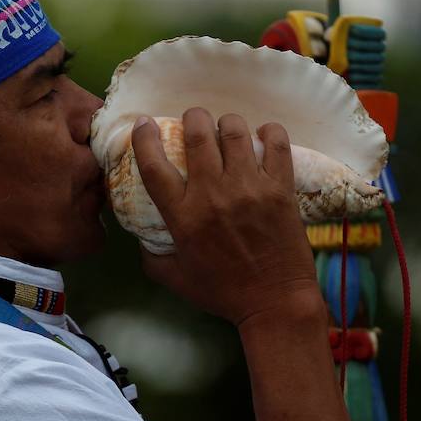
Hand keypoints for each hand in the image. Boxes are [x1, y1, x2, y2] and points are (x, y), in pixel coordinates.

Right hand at [131, 108, 322, 325]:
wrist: (275, 302)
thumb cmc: (223, 292)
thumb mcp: (175, 279)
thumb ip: (151, 255)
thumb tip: (140, 235)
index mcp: (183, 216)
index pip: (154, 165)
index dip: (144, 138)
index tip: (145, 123)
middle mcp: (213, 194)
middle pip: (197, 134)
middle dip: (193, 118)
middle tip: (195, 122)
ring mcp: (249, 188)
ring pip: (235, 131)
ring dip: (227, 123)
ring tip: (228, 129)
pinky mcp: (280, 188)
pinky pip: (276, 143)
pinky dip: (269, 132)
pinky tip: (263, 136)